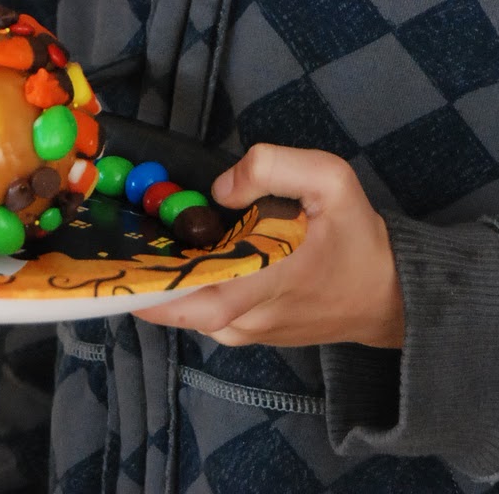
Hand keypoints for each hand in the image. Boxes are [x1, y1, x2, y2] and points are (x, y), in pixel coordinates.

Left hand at [139, 144, 404, 348]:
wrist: (387, 294)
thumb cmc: (357, 237)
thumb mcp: (330, 180)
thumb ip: (273, 167)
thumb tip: (219, 187)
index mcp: (262, 284)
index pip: (188, 298)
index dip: (142, 278)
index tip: (111, 249)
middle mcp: (243, 319)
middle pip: (170, 301)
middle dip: (140, 265)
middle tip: (118, 221)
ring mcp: (242, 331)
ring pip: (182, 306)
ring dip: (160, 271)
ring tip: (142, 226)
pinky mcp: (244, 331)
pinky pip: (199, 308)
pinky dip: (183, 280)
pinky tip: (177, 245)